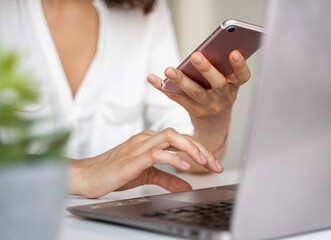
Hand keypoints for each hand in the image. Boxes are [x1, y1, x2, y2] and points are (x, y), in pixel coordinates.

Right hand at [69, 128, 221, 197]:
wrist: (87, 176)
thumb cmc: (115, 172)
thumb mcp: (148, 175)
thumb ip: (168, 178)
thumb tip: (187, 185)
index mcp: (150, 140)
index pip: (181, 139)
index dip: (200, 150)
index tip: (214, 164)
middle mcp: (146, 138)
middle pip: (180, 135)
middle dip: (201, 149)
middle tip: (215, 165)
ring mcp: (139, 145)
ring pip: (170, 137)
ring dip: (190, 148)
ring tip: (203, 162)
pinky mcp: (132, 158)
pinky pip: (156, 153)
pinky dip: (172, 158)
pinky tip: (184, 167)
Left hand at [147, 50, 250, 140]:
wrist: (214, 125)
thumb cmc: (219, 95)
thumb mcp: (226, 83)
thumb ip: (219, 69)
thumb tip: (200, 51)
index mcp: (234, 86)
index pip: (242, 76)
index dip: (240, 65)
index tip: (234, 52)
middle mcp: (223, 97)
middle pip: (217, 84)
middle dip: (207, 69)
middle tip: (195, 56)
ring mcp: (209, 106)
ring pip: (195, 92)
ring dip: (181, 80)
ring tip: (169, 70)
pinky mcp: (193, 111)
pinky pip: (177, 98)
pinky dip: (164, 87)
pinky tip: (152, 78)